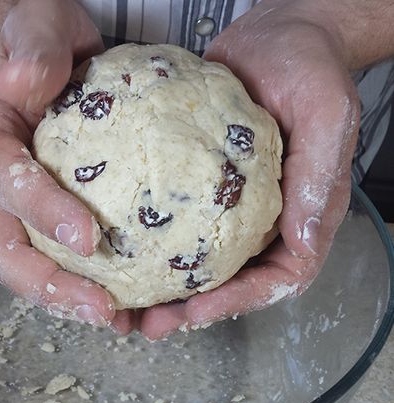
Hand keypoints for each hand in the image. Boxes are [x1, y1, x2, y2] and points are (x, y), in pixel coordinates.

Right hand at [0, 0, 133, 330]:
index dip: (40, 213)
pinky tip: (128, 298)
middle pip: (3, 248)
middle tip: (99, 307)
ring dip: (68, 299)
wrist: (52, 52)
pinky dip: (89, 283)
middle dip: (47, 286)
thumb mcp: (36, 27)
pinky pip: (63, 256)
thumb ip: (33, 48)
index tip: (87, 238)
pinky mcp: (54, 211)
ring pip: (29, 264)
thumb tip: (26, 81)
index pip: (3, 182)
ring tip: (118, 318)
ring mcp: (23, 202)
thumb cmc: (40, 39)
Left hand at [138, 0, 360, 338]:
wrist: (280, 34)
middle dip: (191, 309)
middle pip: (231, 280)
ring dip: (164, 286)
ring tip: (126, 303)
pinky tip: (120, 247)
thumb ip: (319, 176)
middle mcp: (265, 215)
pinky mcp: (201, 180)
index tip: (195, 312)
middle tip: (148, 324)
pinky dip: (153, 241)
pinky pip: (178, 217)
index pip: (277, 278)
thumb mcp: (326, 115)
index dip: (237, 301)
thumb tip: (304, 238)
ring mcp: (230, 201)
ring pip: (199, 258)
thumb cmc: (311, 67)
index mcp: (302, 212)